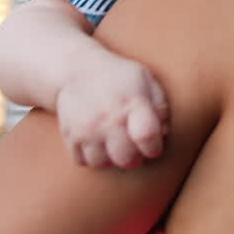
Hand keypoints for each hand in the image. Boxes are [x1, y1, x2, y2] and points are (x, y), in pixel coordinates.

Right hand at [54, 47, 170, 169]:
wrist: (78, 70)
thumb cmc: (121, 78)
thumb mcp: (147, 81)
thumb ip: (160, 107)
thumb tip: (164, 133)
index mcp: (131, 103)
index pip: (147, 136)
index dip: (154, 147)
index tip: (153, 146)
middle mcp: (108, 118)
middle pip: (125, 158)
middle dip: (135, 158)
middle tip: (134, 148)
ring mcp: (86, 128)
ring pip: (102, 163)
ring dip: (112, 159)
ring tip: (116, 146)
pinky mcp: (69, 135)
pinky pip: (82, 161)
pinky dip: (92, 157)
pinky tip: (99, 144)